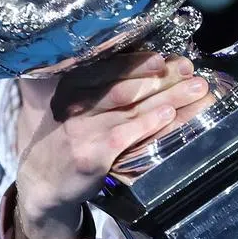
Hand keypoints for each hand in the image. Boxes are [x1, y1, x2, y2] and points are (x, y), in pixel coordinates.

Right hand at [14, 52, 209, 238]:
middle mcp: (75, 105)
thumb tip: (150, 65)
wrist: (42, 181)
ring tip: (195, 89)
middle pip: (126, 86)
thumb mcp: (74, 106)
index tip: (165, 57)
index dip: (139, 61)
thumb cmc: (68, 137)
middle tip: (189, 69)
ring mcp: (82, 130)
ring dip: (168, 96)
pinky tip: (169, 115)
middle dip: (162, 76)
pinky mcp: (91, 155)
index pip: (108, 68)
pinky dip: (150, 123)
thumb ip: (100, 87)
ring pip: (132, 108)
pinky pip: (126, 135)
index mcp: (72, 87)